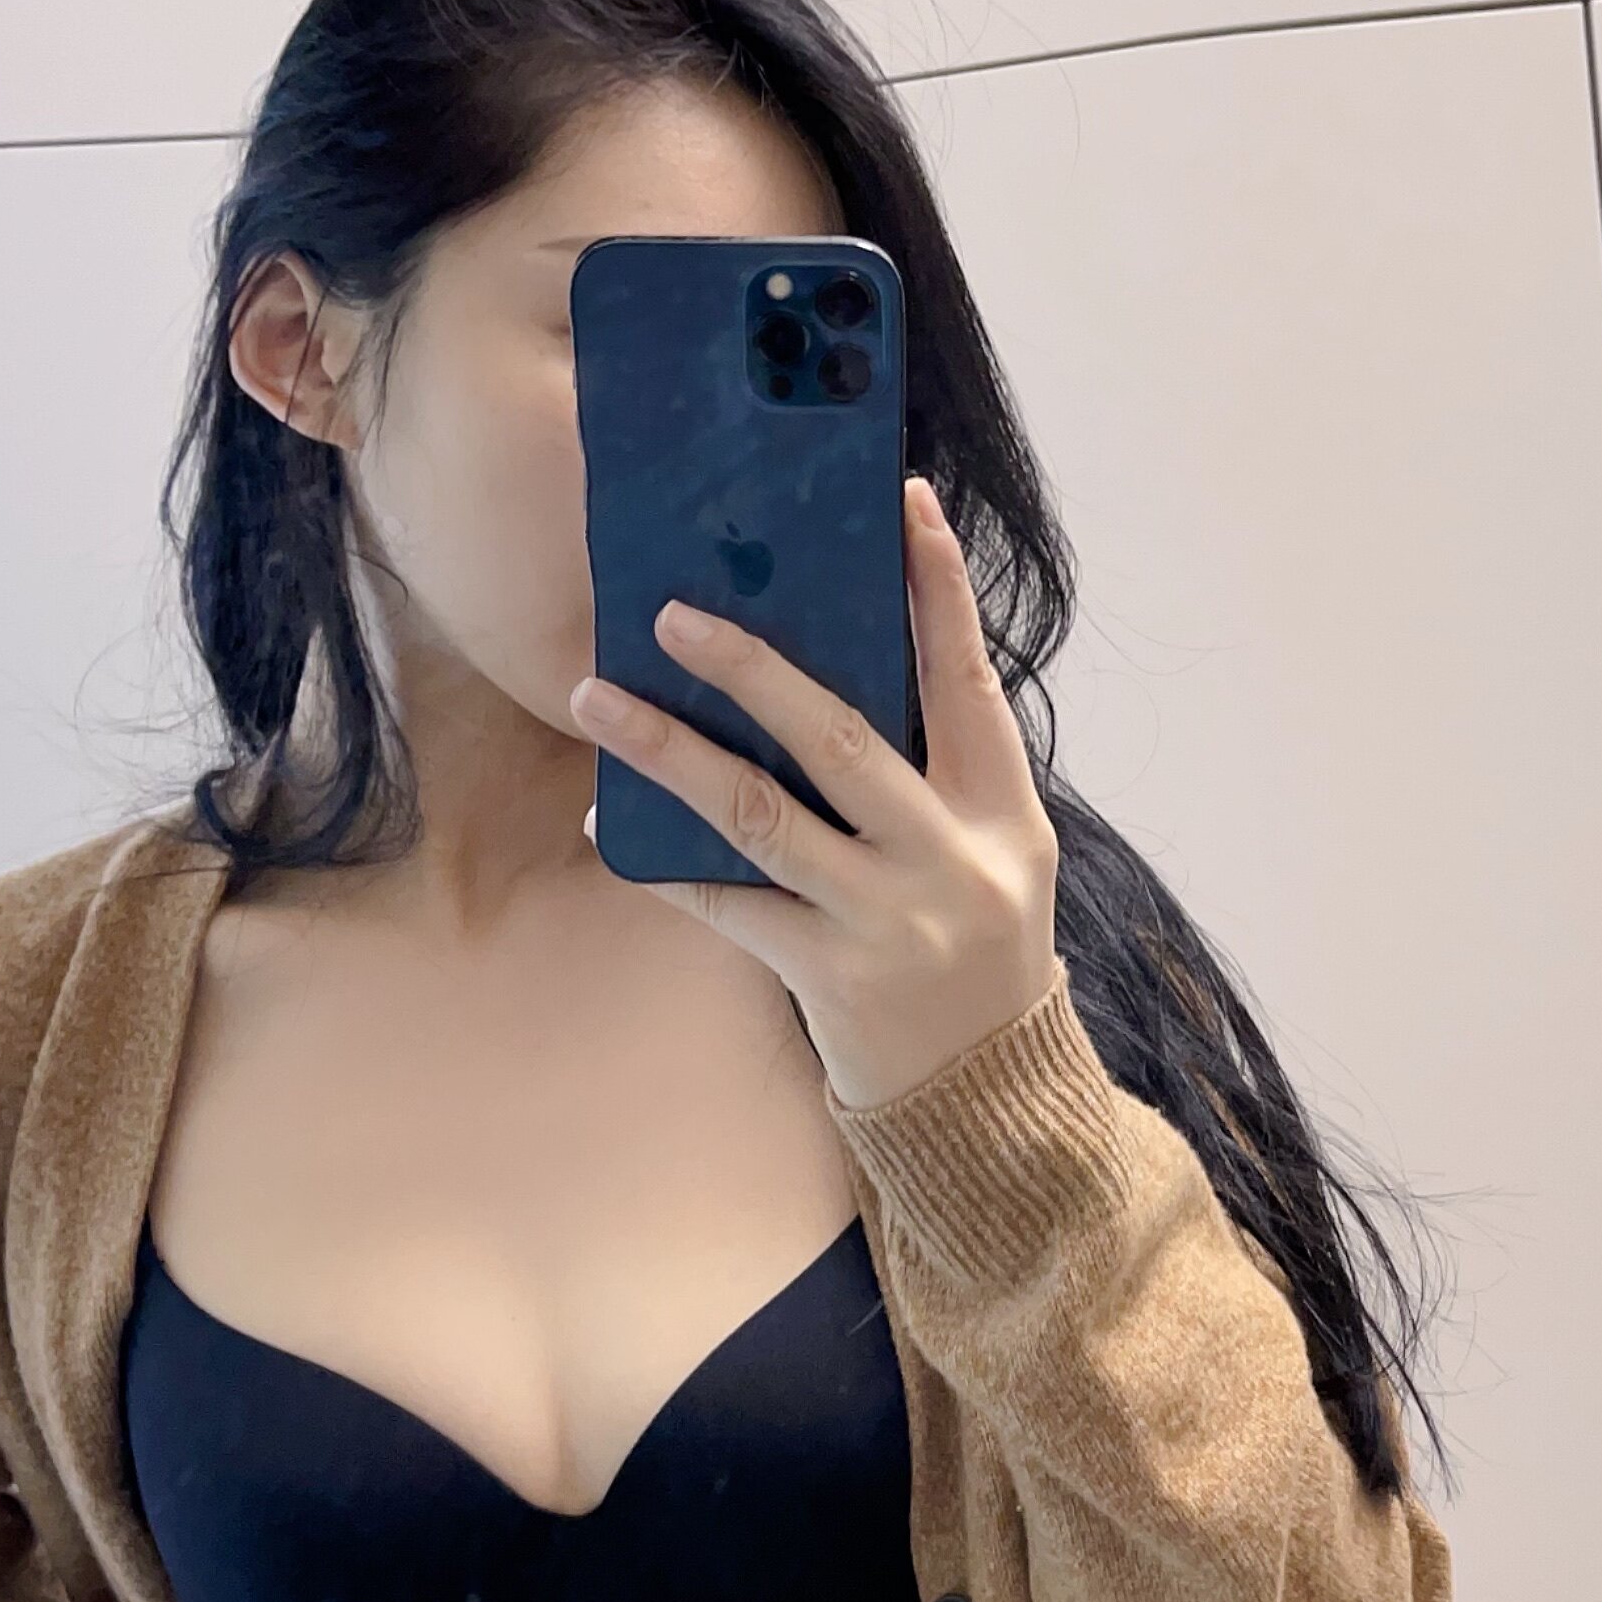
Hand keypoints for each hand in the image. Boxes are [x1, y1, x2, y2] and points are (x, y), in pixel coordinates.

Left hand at [569, 475, 1062, 1111]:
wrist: (987, 1096)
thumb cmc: (976, 949)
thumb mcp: (993, 854)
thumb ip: (934, 773)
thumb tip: (823, 672)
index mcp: (1003, 810)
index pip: (967, 680)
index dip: (940, 591)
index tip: (906, 505)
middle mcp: (949, 857)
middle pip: (839, 737)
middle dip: (750, 668)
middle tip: (670, 613)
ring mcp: (887, 920)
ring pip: (761, 815)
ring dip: (669, 750)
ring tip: (598, 698)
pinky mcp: (829, 975)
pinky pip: (728, 904)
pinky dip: (666, 863)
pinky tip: (615, 827)